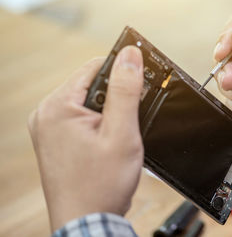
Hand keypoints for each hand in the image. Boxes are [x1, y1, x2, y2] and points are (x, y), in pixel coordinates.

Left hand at [28, 46, 143, 230]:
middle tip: (128, 121)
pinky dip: (98, 123)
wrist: (86, 221)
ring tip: (116, 137)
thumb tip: (130, 56)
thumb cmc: (101, 184)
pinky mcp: (54, 139)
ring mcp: (48, 127)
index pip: (94, 67)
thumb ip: (125, 90)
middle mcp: (46, 114)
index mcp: (58, 107)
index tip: (140, 81)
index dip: (122, 71)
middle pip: (90, 84)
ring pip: (88, 102)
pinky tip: (106, 142)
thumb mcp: (121, 133)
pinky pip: (80, 117)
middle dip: (116, 96)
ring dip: (108, 112)